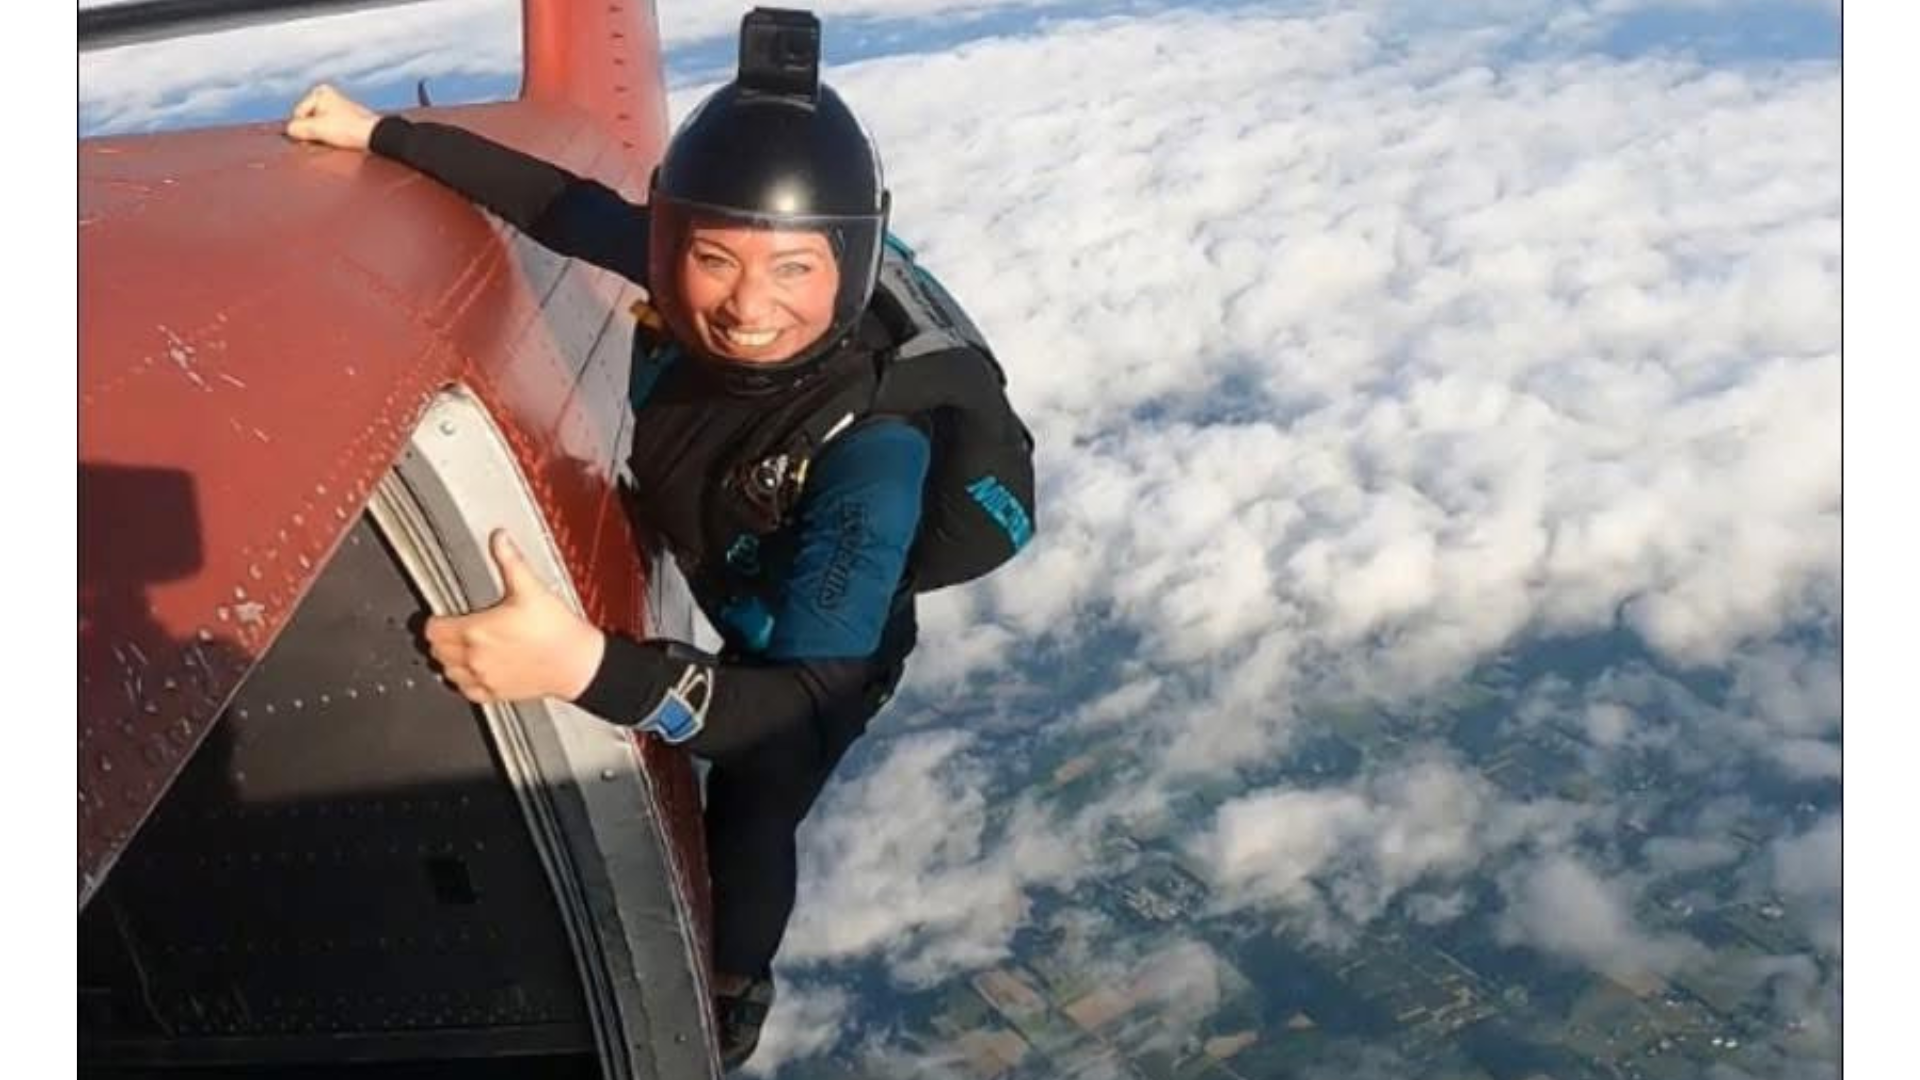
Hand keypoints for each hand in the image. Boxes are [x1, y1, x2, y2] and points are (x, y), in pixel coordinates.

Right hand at [284, 83, 380, 150]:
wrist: (375, 135)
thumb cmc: (348, 128)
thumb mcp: (317, 129)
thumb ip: (297, 128)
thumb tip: (289, 130)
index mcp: (319, 92)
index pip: (298, 115)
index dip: (304, 129)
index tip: (318, 135)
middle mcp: (328, 95)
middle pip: (308, 119)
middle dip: (313, 131)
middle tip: (327, 138)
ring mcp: (337, 106)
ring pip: (318, 125)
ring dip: (322, 135)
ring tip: (336, 139)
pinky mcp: (345, 118)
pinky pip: (330, 128)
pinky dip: (331, 135)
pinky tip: (341, 139)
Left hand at [424, 530, 606, 703]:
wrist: (576, 662)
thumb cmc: (556, 630)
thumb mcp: (531, 588)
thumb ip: (510, 560)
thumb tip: (499, 538)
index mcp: (476, 632)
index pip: (432, 630)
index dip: (435, 620)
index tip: (442, 616)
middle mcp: (475, 658)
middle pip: (436, 652)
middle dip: (440, 640)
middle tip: (451, 629)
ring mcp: (484, 679)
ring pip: (448, 673)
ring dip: (449, 661)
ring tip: (460, 649)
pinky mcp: (495, 694)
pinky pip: (466, 691)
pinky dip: (464, 682)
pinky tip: (475, 671)